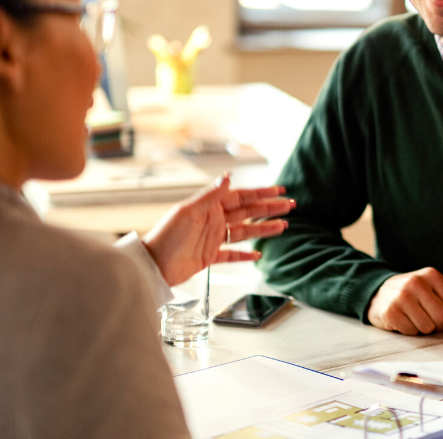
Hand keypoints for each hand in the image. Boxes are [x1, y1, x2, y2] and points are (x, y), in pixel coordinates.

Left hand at [143, 175, 292, 285]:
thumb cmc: (166, 237)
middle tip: (289, 206)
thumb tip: (227, 177)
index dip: (261, 193)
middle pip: (247, 213)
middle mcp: (213, 221)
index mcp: (209, 207)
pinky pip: (232, 254)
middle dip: (269, 208)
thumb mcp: (189, 212)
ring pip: (244, 232)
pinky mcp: (209, 256)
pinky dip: (245, 255)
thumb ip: (210, 196)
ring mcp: (213, 239)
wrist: (153, 265)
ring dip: (264, 229)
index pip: (241, 197)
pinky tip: (258, 254)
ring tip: (283, 226)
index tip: (279, 190)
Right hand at [367, 267, 442, 334]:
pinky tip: (404, 321)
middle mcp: (416, 282)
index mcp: (432, 275)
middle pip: (442, 318)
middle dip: (439, 325)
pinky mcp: (390, 311)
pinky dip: (410, 331)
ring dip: (424, 329)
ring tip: (416, 319)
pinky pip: (411, 331)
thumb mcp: (435, 293)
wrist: (379, 293)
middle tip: (429, 320)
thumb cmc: (413, 295)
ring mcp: (401, 296)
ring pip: (427, 327)